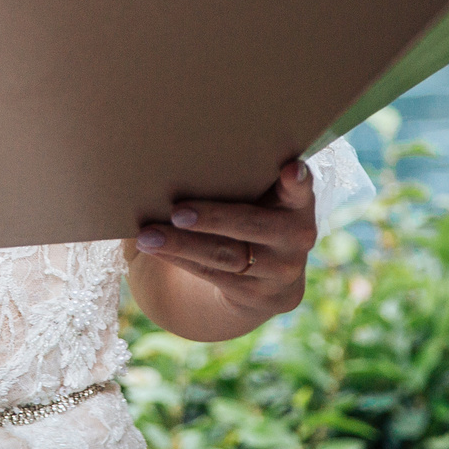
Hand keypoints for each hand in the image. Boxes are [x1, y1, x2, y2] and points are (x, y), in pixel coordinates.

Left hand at [135, 158, 316, 321]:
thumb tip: (181, 153)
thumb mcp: (261, 199)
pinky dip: (179, 259)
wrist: (268, 279)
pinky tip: (155, 249)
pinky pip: (211, 275)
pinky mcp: (257, 295)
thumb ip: (246, 180)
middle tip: (177, 211)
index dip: (297, 181)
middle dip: (212, 218)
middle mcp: (296, 237)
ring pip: (225, 255)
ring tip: (148, 236)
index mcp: (298, 204)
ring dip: (181, 245)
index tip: (289, 169)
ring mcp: (279, 270)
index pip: (300, 189)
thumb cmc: (251, 217)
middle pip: (252, 225)